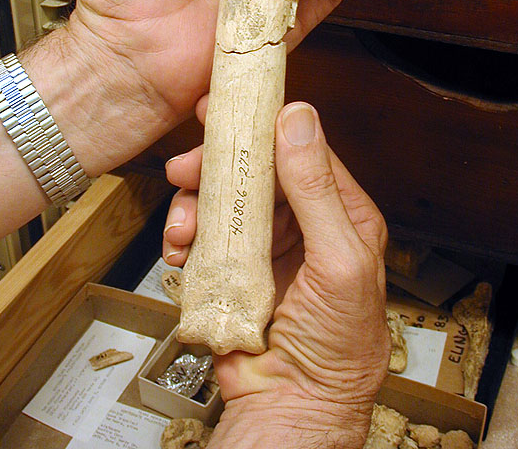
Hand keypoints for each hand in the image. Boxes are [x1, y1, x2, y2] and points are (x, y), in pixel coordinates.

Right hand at [163, 102, 388, 447]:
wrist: (294, 409)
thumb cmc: (337, 345)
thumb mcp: (338, 260)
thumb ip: (316, 188)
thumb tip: (299, 117)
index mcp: (339, 213)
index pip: (299, 151)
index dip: (263, 126)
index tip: (226, 108)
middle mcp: (301, 224)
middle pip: (253, 173)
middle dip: (215, 168)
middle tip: (184, 167)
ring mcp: (264, 247)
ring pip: (222, 203)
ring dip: (194, 208)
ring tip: (180, 228)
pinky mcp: (232, 271)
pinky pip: (202, 239)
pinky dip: (184, 240)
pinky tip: (178, 252)